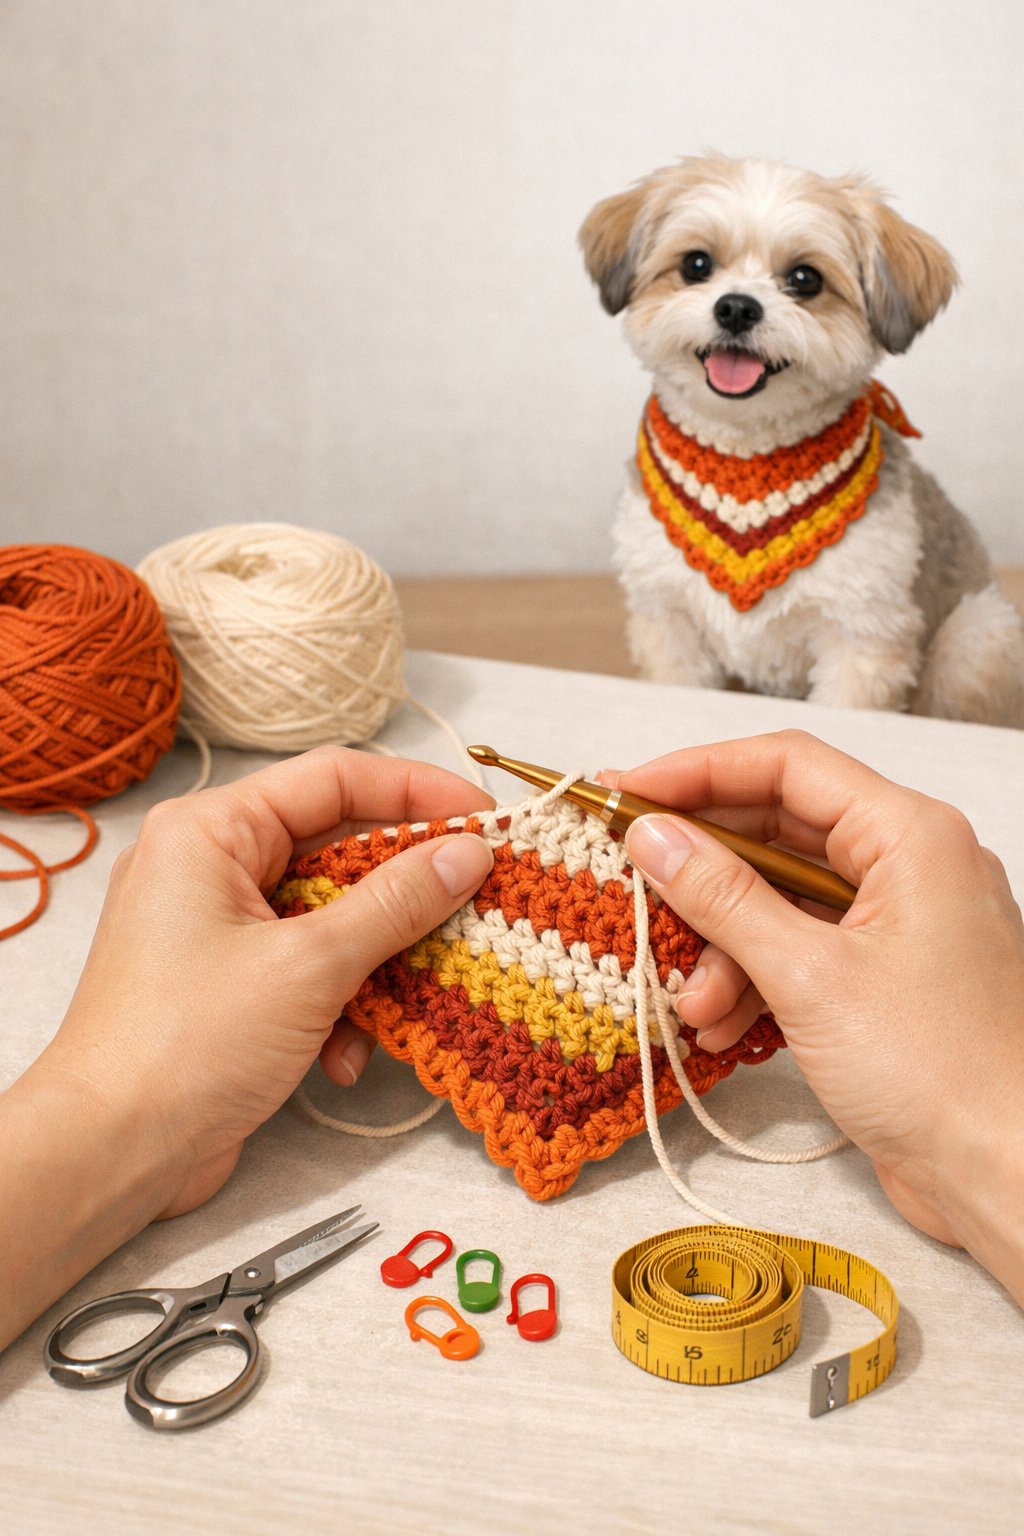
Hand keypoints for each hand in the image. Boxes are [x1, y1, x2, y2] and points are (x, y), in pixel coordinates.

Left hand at [47, 746, 494, 1218]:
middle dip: (406, 892)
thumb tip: (468, 853)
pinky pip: (311, 970)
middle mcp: (212, 867)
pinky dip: (341, 1008)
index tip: (487, 822)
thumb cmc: (184, 1045)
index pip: (336, 780)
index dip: (419, 795)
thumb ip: (396, 903)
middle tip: (476, 906)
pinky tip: (346, 1057)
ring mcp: (220, 929)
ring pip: (333, 918)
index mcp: (212, 831)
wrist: (110, 1154)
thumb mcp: (309, 966)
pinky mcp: (232, 986)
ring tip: (414, 996)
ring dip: (377, 963)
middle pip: (339, 851)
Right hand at [614, 730, 1023, 1302]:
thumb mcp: (809, 977)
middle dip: (703, 874)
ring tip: (690, 1002)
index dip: (698, 771)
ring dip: (723, 946)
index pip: (787, 767)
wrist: (1005, 1176)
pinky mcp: (882, 979)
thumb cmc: (940, 1074)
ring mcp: (897, 924)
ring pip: (779, 901)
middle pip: (777, 833)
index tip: (626, 791)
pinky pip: (798, 952)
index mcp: (909, 836)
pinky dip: (753, 981)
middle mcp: (907, 865)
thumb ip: (723, 897)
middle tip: (630, 881)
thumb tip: (653, 835)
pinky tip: (723, 1027)